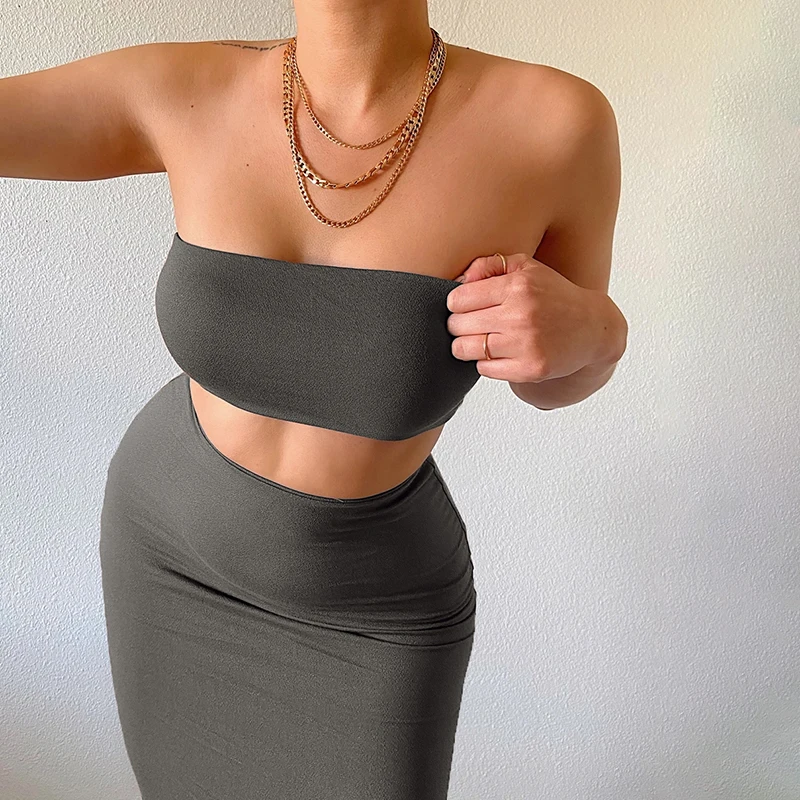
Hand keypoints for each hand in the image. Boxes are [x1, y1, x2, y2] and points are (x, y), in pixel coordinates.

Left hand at [446, 252, 607, 381]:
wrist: (593, 327)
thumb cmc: (555, 296)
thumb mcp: (527, 268)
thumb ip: (489, 265)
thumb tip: (459, 281)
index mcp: (518, 287)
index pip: (458, 299)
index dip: (456, 303)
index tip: (465, 306)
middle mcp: (521, 315)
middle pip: (457, 325)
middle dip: (458, 325)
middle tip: (471, 324)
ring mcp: (526, 344)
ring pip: (464, 349)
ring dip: (465, 346)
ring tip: (480, 339)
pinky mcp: (530, 369)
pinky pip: (484, 369)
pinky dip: (485, 363)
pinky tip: (498, 353)